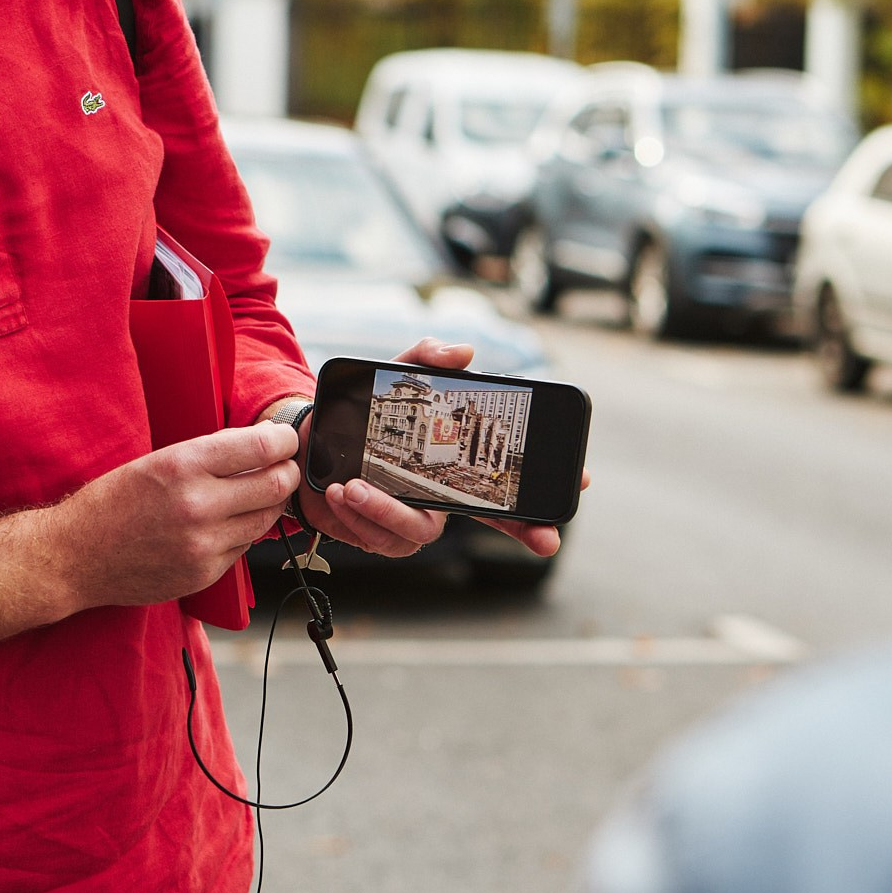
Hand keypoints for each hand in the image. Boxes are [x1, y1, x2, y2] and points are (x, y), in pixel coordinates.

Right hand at [55, 422, 300, 610]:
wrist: (76, 556)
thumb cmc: (112, 502)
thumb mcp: (156, 461)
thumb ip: (209, 456)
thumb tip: (259, 447)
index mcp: (183, 466)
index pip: (262, 448)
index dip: (284, 441)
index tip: (286, 440)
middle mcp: (198, 505)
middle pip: (276, 485)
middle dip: (287, 473)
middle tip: (284, 467)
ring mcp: (203, 544)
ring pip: (267, 520)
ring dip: (269, 504)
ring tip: (257, 493)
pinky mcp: (204, 573)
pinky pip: (244, 547)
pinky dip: (243, 533)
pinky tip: (225, 523)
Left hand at [293, 338, 587, 558]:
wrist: (309, 437)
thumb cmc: (361, 410)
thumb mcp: (394, 374)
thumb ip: (426, 357)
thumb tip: (465, 353)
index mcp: (454, 462)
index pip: (510, 481)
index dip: (549, 487)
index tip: (582, 483)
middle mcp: (441, 495)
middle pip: (492, 520)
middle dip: (519, 529)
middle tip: (542, 537)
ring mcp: (413, 519)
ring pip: (420, 532)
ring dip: (388, 511)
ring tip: (355, 486)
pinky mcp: (378, 536)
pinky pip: (379, 539)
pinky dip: (358, 516)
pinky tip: (340, 492)